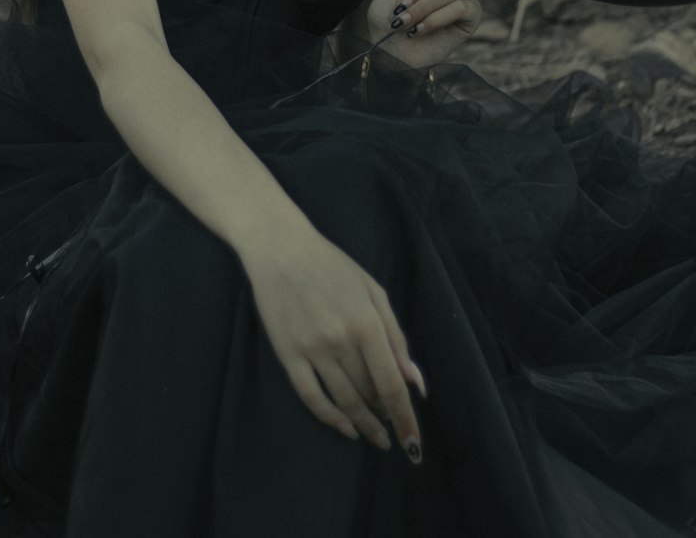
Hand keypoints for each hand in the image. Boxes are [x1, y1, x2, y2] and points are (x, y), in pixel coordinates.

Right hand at [240, 228, 426, 459]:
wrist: (281, 248)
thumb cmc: (333, 266)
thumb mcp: (373, 291)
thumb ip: (396, 336)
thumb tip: (414, 382)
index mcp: (366, 322)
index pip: (391, 384)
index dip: (405, 419)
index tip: (414, 446)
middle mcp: (341, 340)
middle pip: (369, 395)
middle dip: (385, 417)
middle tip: (393, 429)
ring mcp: (312, 349)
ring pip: (343, 400)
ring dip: (362, 424)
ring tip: (375, 435)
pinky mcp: (288, 354)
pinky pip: (311, 396)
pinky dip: (330, 418)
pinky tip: (345, 427)